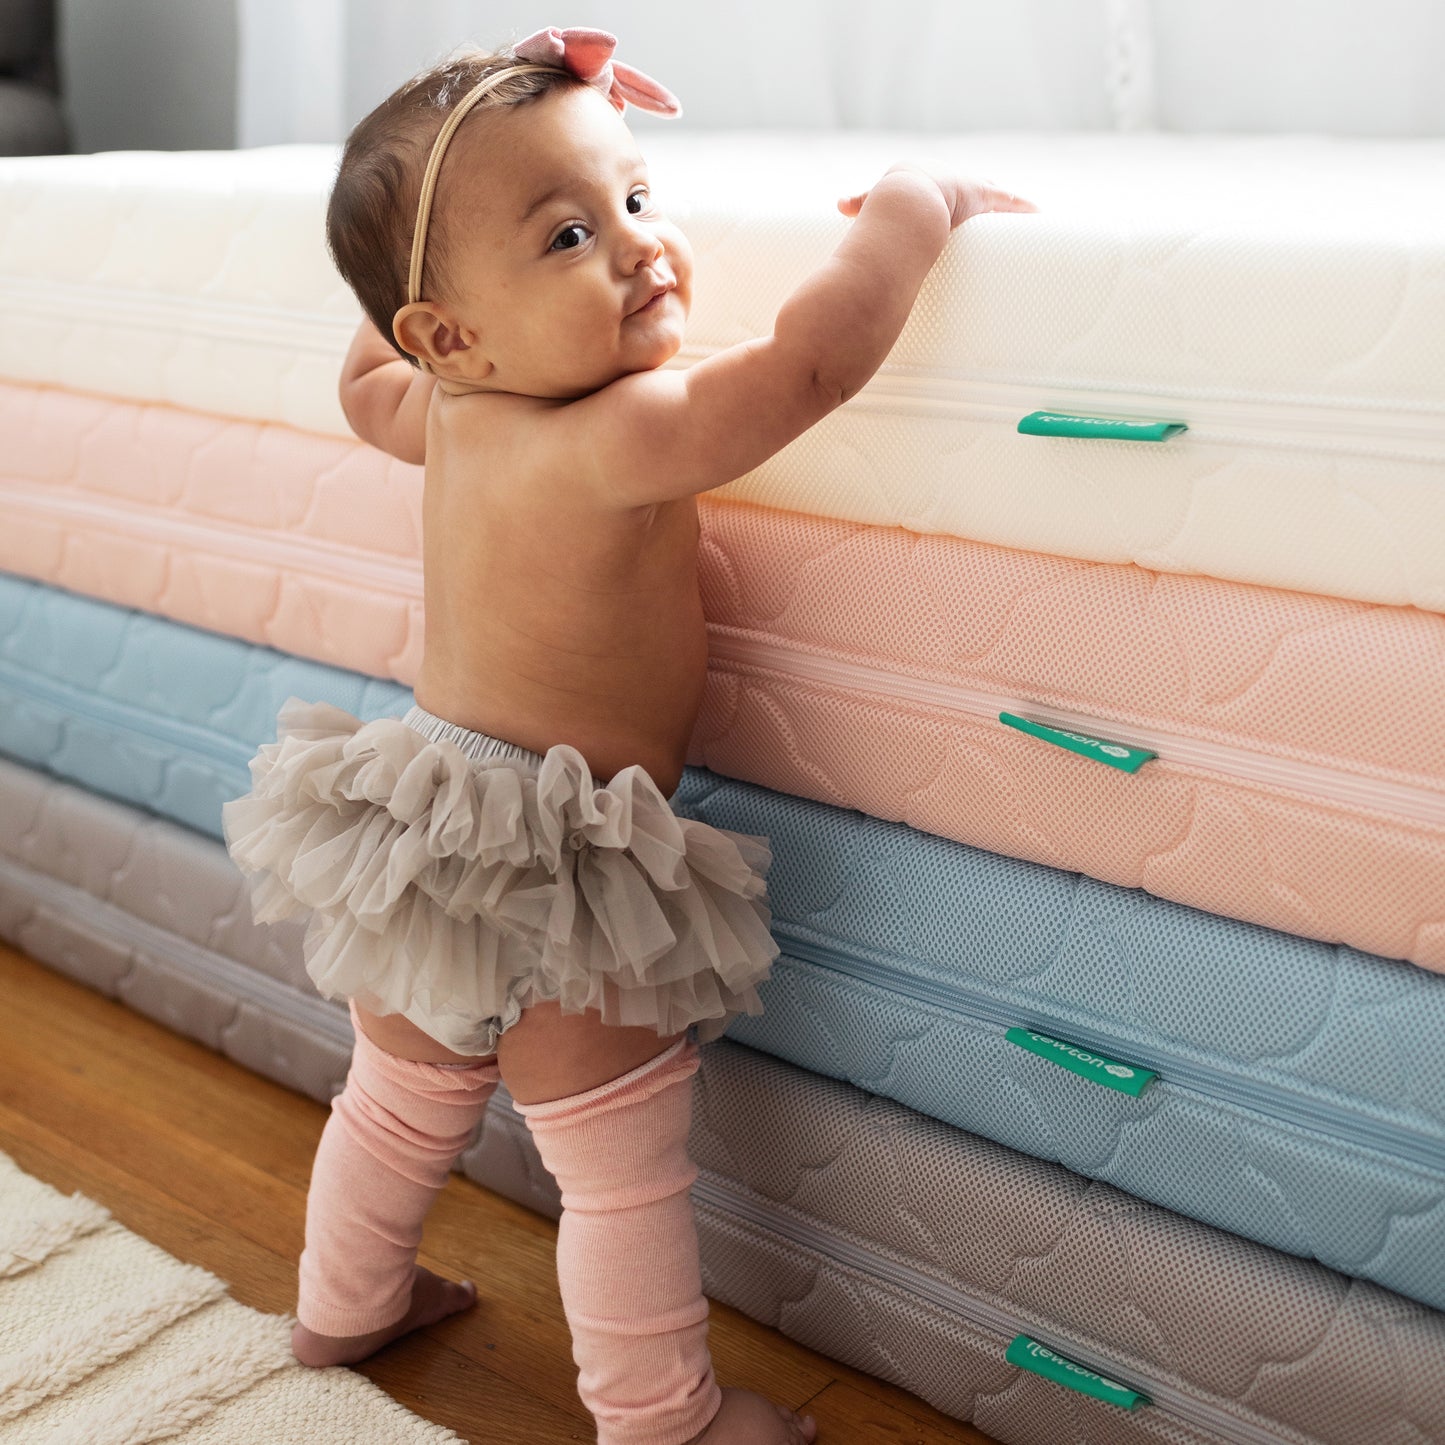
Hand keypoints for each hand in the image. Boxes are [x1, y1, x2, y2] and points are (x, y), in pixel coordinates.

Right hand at [838, 166, 1036, 226]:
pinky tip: (1037, 210)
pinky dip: (1021, 205)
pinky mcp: (979, 196)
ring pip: (990, 191)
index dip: (946, 193)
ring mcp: (963, 187)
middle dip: (979, 190)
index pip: (937, 186)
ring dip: (1004, 198)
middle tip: (990, 196)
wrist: (902, 200)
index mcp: (922, 180)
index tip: (952, 200)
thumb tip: (837, 206)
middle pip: (966, 184)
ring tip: (1020, 207)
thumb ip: (855, 204)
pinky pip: (1006, 201)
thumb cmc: (884, 206)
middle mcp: (945, 178)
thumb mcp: (867, 204)